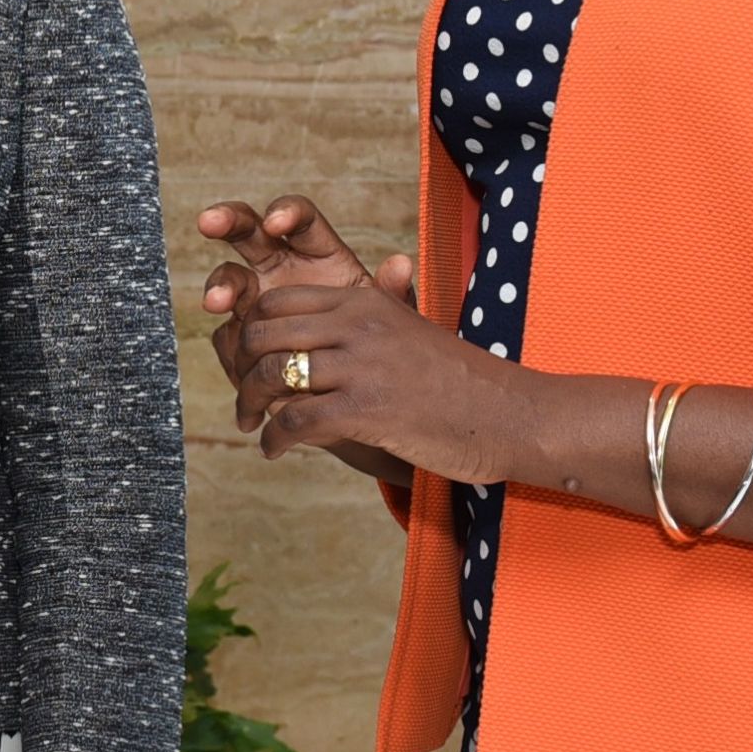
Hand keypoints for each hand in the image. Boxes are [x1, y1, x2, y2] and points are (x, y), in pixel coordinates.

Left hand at [198, 195, 492, 486]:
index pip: (278, 301)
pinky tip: (275, 450)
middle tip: (244, 398)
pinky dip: (275, 438)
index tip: (248, 358)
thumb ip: (367, 319)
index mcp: (364, 302)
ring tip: (252, 426)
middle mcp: (357, 325)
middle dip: (242, 367)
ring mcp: (361, 366)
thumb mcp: (411, 330)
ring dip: (251, 406)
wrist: (510, 415)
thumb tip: (321, 326)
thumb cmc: (461, 380)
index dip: (251, 329)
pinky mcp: (366, 410)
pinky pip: (294, 420)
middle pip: (264, 333)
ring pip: (272, 375)